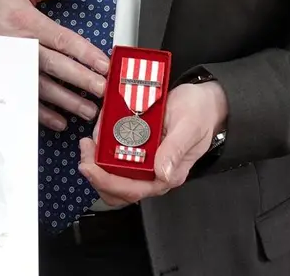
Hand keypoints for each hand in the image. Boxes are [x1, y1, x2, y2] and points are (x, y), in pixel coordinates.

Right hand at [0, 0, 109, 130]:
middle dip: (81, 80)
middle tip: (102, 91)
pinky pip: (25, 98)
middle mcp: (22, 47)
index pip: (63, 40)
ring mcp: (12, 66)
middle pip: (56, 66)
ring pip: (43, 87)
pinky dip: (42, 112)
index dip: (85, 53)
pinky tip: (59, 120)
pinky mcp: (4, 77)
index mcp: (28, 23)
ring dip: (66, 101)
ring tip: (87, 110)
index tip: (103, 64)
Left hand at [77, 80, 227, 206]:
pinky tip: (99, 130)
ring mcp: (144, 161)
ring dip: (95, 160)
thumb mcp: (189, 127)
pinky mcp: (138, 148)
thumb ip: (175, 149)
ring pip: (112, 173)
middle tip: (84, 150)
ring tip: (88, 141)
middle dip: (96, 174)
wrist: (205, 100)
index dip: (106, 182)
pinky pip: (114, 154)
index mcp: (167, 174)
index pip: (132, 190)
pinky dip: (102, 145)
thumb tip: (161, 173)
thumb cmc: (200, 114)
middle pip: (117, 188)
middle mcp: (153, 172)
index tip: (89, 166)